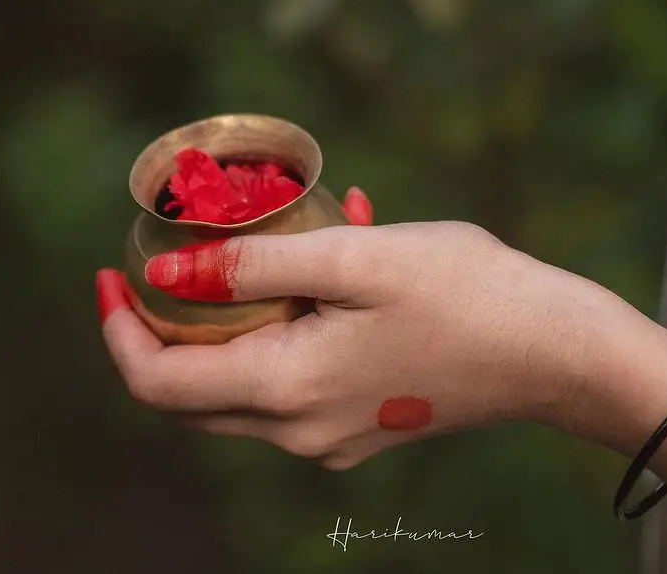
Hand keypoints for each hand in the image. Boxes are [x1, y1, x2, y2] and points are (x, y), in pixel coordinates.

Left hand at [97, 214, 627, 469]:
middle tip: (174, 248)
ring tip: (275, 233)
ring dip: (238, 313)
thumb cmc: (463, 292)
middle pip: (195, 390)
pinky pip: (296, 376)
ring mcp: (335, 433)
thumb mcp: (354, 257)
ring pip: (244, 381)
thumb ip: (256, 264)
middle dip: (170, 322)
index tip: (110, 272)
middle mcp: (301, 430)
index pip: (161, 383)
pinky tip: (338, 252)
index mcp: (288, 391)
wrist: (555, 351)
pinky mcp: (366, 420)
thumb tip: (168, 274)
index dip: (120, 331)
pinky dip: (290, 321)